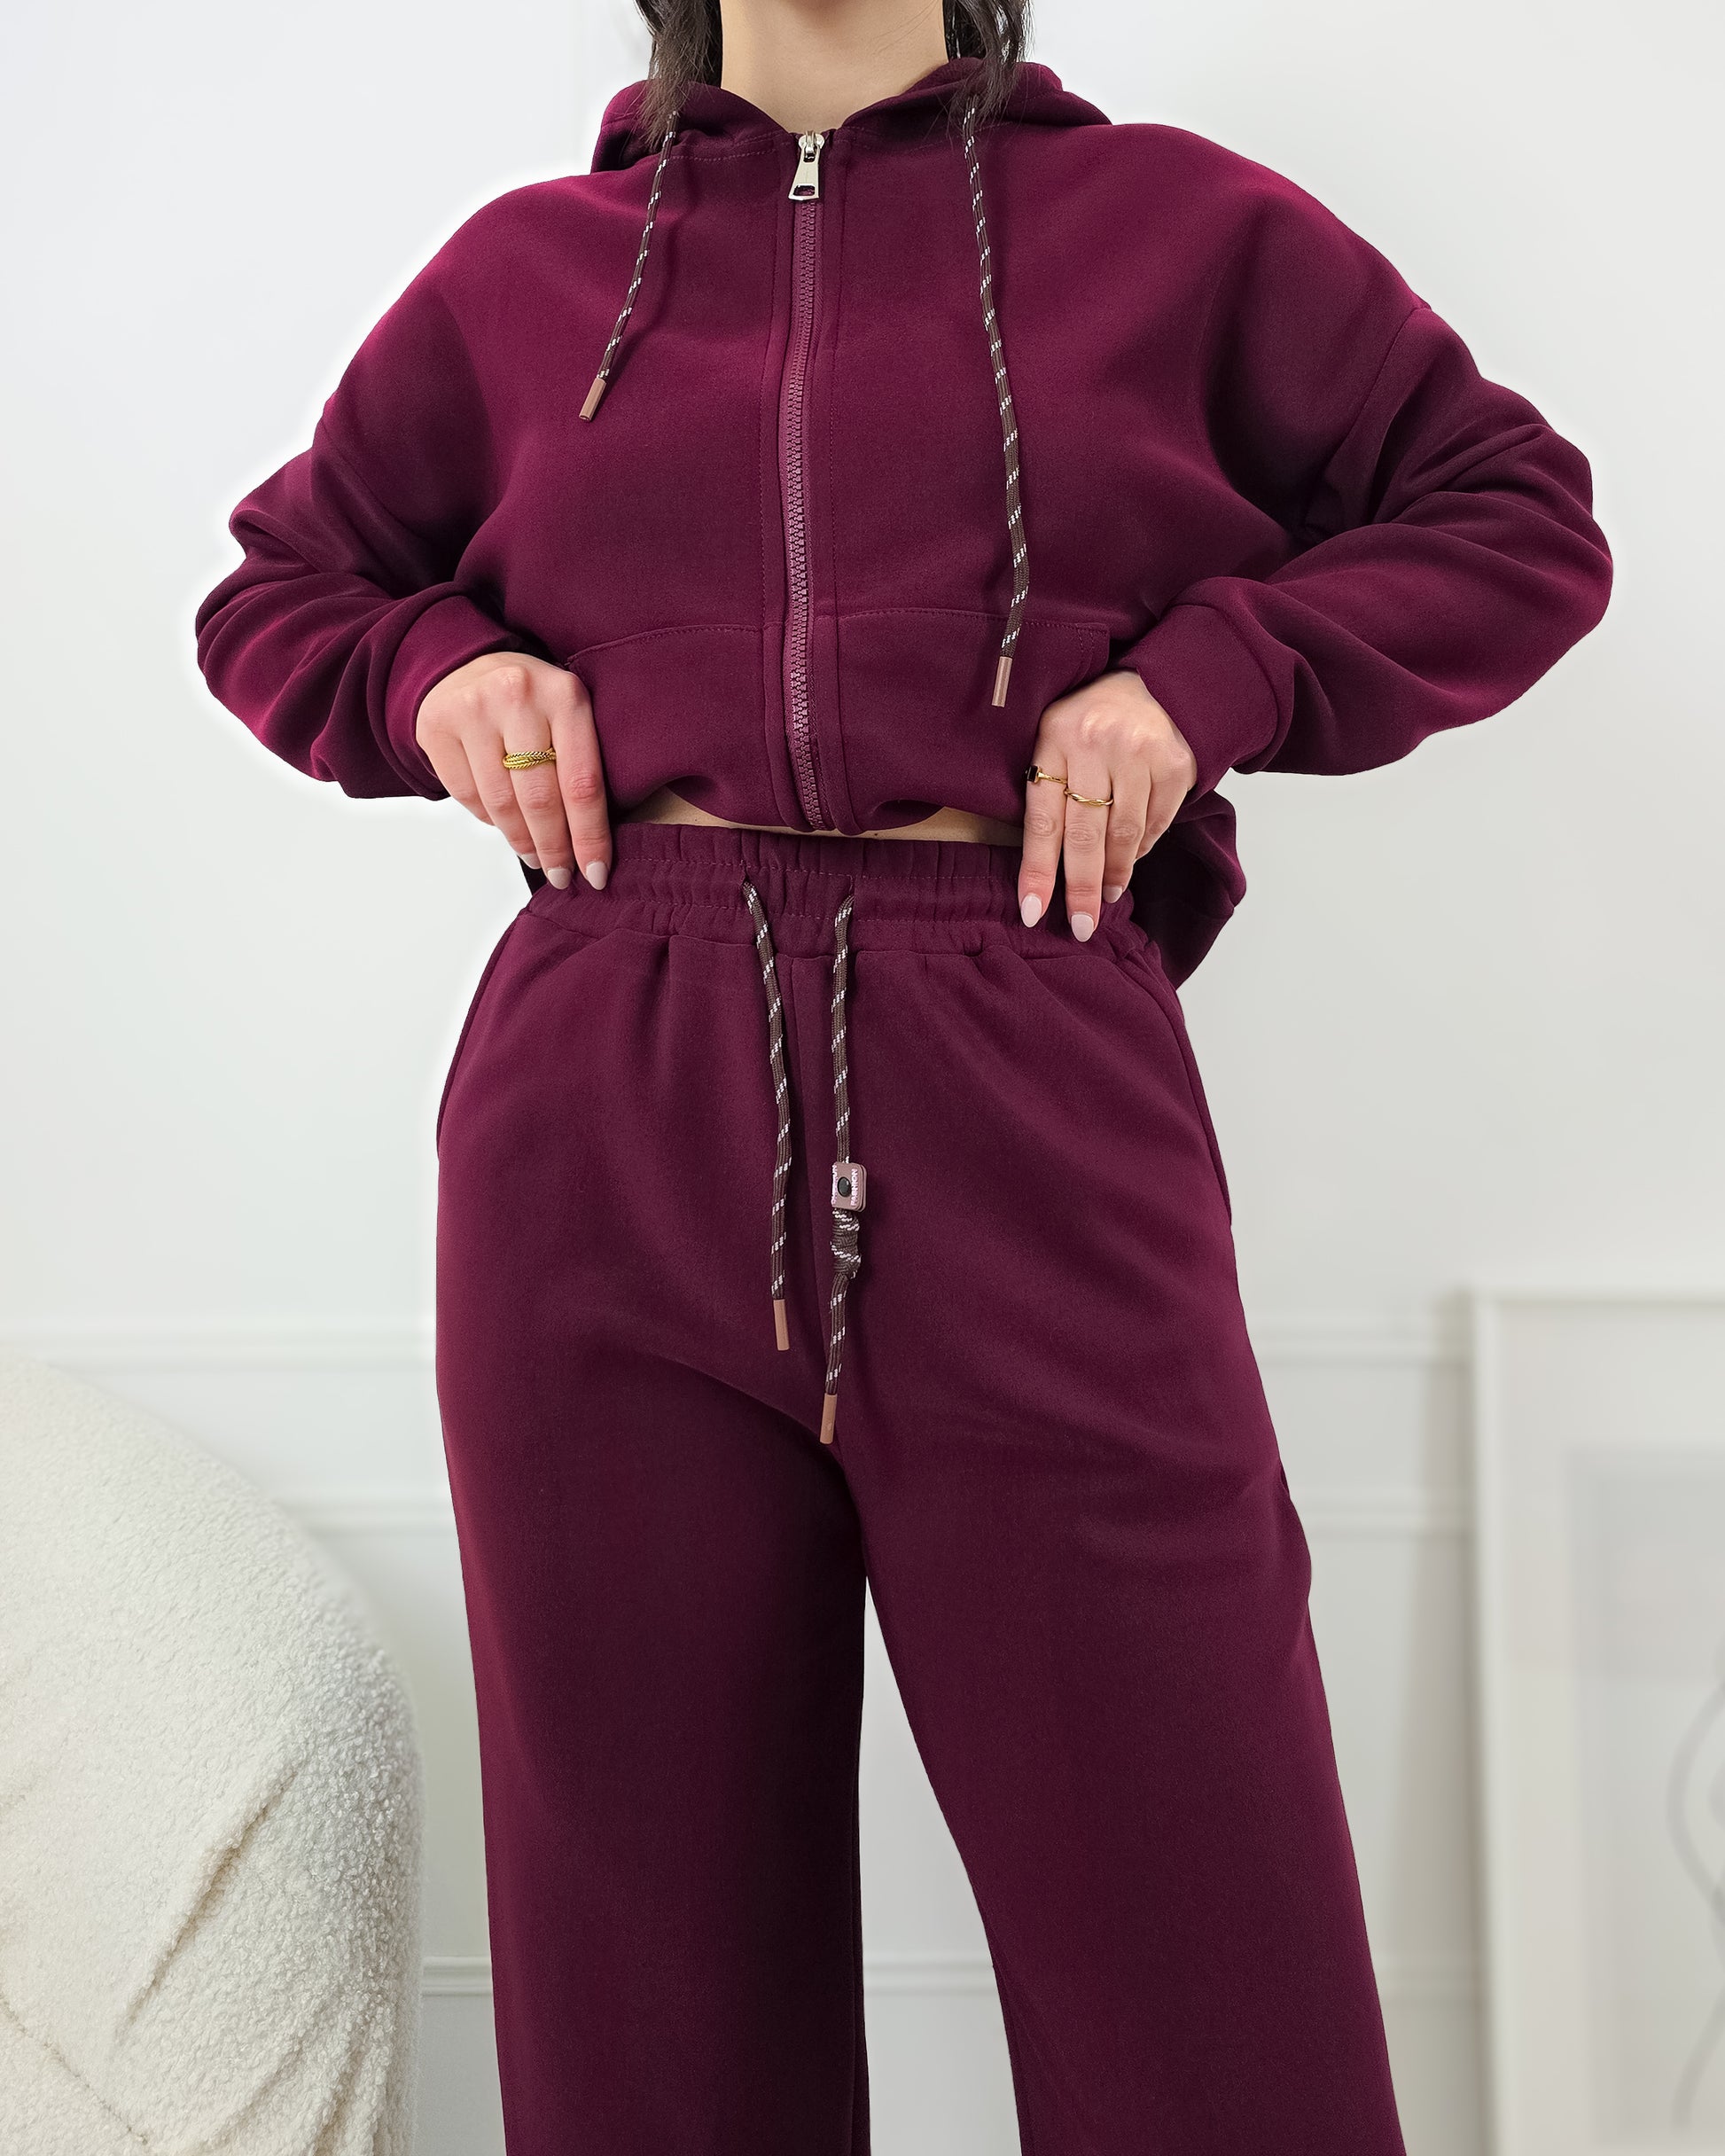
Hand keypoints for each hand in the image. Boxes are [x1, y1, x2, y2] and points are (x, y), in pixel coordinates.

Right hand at [415, 653, 610, 890]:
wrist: (468, 664)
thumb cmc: (532, 702)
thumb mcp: (568, 714)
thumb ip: (581, 763)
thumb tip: (591, 844)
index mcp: (565, 695)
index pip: (582, 783)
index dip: (589, 836)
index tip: (596, 874)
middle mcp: (517, 697)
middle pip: (540, 799)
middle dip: (554, 848)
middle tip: (562, 875)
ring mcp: (472, 710)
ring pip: (501, 803)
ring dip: (521, 841)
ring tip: (535, 857)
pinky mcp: (437, 727)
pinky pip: (467, 796)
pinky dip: (489, 820)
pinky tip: (505, 825)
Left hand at [1018, 670, 1195, 939]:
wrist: (1157, 681)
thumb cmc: (1094, 719)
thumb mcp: (1057, 734)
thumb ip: (1048, 784)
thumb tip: (1045, 864)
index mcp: (1055, 737)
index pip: (1042, 818)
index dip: (1037, 870)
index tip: (1032, 912)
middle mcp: (1097, 744)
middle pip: (1085, 833)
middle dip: (1081, 888)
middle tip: (1081, 926)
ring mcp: (1140, 753)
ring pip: (1124, 833)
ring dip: (1115, 872)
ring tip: (1108, 895)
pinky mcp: (1175, 763)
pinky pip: (1156, 822)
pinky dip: (1143, 846)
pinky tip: (1133, 856)